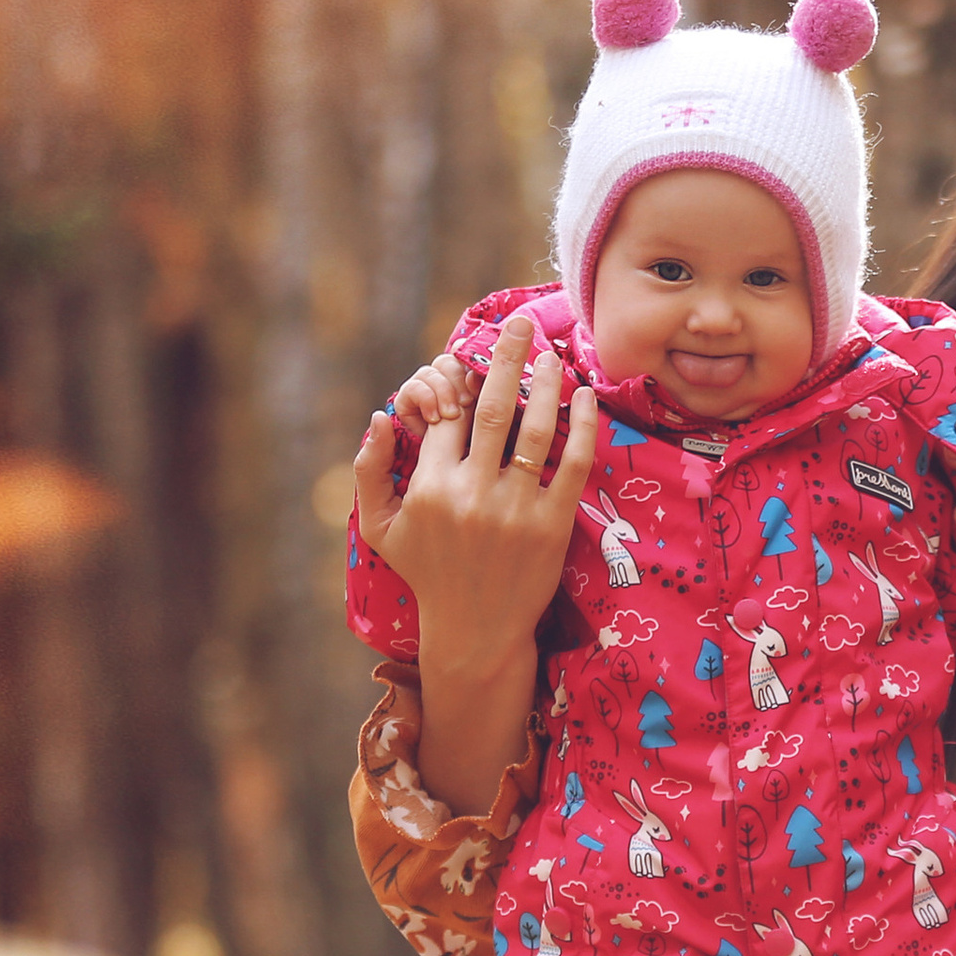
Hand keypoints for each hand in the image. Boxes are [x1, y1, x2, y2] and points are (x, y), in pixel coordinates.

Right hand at [355, 312, 593, 660]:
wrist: (475, 632)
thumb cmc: (428, 574)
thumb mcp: (381, 528)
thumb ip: (370, 472)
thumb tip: (380, 416)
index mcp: (429, 488)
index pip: (446, 416)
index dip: (459, 381)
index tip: (471, 356)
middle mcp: (471, 494)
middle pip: (492, 408)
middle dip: (506, 358)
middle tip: (519, 324)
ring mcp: (515, 509)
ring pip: (534, 430)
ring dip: (545, 384)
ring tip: (551, 355)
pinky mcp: (552, 526)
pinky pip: (572, 464)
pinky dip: (582, 427)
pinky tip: (585, 398)